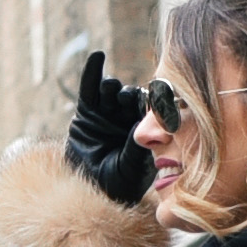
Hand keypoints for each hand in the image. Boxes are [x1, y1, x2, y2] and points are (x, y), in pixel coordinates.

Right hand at [65, 51, 156, 206]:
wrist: (88, 189)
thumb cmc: (118, 183)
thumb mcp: (131, 166)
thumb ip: (136, 146)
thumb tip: (142, 125)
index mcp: (146, 128)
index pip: (151, 108)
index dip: (154, 100)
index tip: (158, 95)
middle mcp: (128, 117)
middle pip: (132, 96)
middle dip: (131, 95)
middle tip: (131, 99)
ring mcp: (108, 112)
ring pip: (112, 90)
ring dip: (114, 88)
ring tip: (112, 90)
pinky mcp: (88, 111)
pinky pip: (90, 87)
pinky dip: (93, 71)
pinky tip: (97, 57)